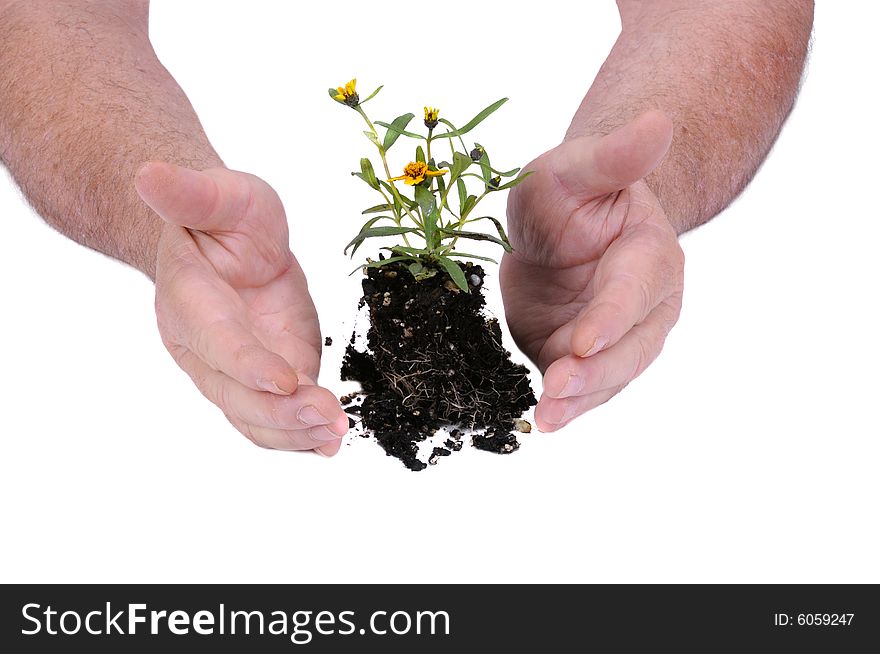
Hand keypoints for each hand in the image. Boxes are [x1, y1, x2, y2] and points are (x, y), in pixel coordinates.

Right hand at [135, 163, 347, 454]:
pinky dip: (300, 436)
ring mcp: (232, 370)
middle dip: (282, 411)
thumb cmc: (223, 215)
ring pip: (255, 416)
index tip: (286, 380)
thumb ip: (191, 193)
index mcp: (190, 299)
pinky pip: (273, 418)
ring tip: (335, 434)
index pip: (215, 338)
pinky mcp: (263, 379)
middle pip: (236, 393)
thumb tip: (148, 174)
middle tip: (328, 417)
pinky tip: (330, 443)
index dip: (245, 362)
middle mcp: (204, 346)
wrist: (227, 244)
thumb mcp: (220, 194)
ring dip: (295, 433)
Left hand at [501, 111, 683, 431]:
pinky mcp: (584, 357)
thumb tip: (657, 121)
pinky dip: (564, 406)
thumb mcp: (576, 166)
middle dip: (595, 374)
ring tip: (546, 419)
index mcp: (648, 255)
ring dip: (578, 400)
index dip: (611, 319)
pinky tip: (540, 420)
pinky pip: (581, 388)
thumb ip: (614, 156)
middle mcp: (643, 305)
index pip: (634, 292)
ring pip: (608, 379)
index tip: (581, 342)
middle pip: (629, 349)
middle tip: (557, 390)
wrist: (563, 224)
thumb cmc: (571, 190)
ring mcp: (616, 337)